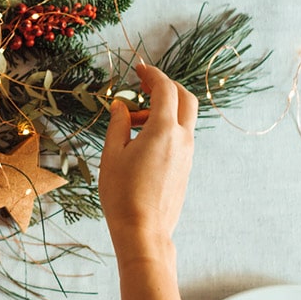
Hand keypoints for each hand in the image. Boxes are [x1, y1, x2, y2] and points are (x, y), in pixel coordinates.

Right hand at [98, 64, 197, 260]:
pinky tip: (141, 140)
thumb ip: (118, 124)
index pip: (165, 89)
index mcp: (163, 130)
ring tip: (131, 122)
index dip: (152, 74)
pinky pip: (180, 136)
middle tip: (144, 85)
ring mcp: (187, 154)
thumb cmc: (122, 193)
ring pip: (183, 118)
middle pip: (186, 98)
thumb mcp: (112, 154)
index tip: (139, 68)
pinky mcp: (186, 167)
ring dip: (162, 110)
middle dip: (167, 86)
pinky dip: (165, 127)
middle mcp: (182, 139)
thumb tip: (120, 106)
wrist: (143, 230)